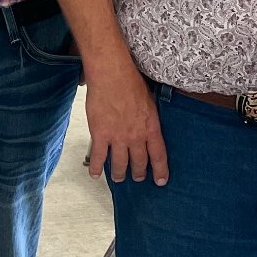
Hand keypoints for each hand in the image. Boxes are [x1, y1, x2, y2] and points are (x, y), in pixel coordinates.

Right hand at [84, 65, 167, 184]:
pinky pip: (99, 157)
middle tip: (138, 177)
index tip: (161, 181)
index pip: (158, 156)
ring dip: (119, 173)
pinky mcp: (100, 135)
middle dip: (139, 173)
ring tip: (119, 178)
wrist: (112, 75)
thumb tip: (149, 125)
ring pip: (120, 164)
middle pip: (139, 162)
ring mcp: (118, 138)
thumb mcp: (150, 102)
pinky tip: (95, 174)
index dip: (160, 171)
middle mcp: (136, 137)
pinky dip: (96, 168)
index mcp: (151, 128)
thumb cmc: (131, 82)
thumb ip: (150, 118)